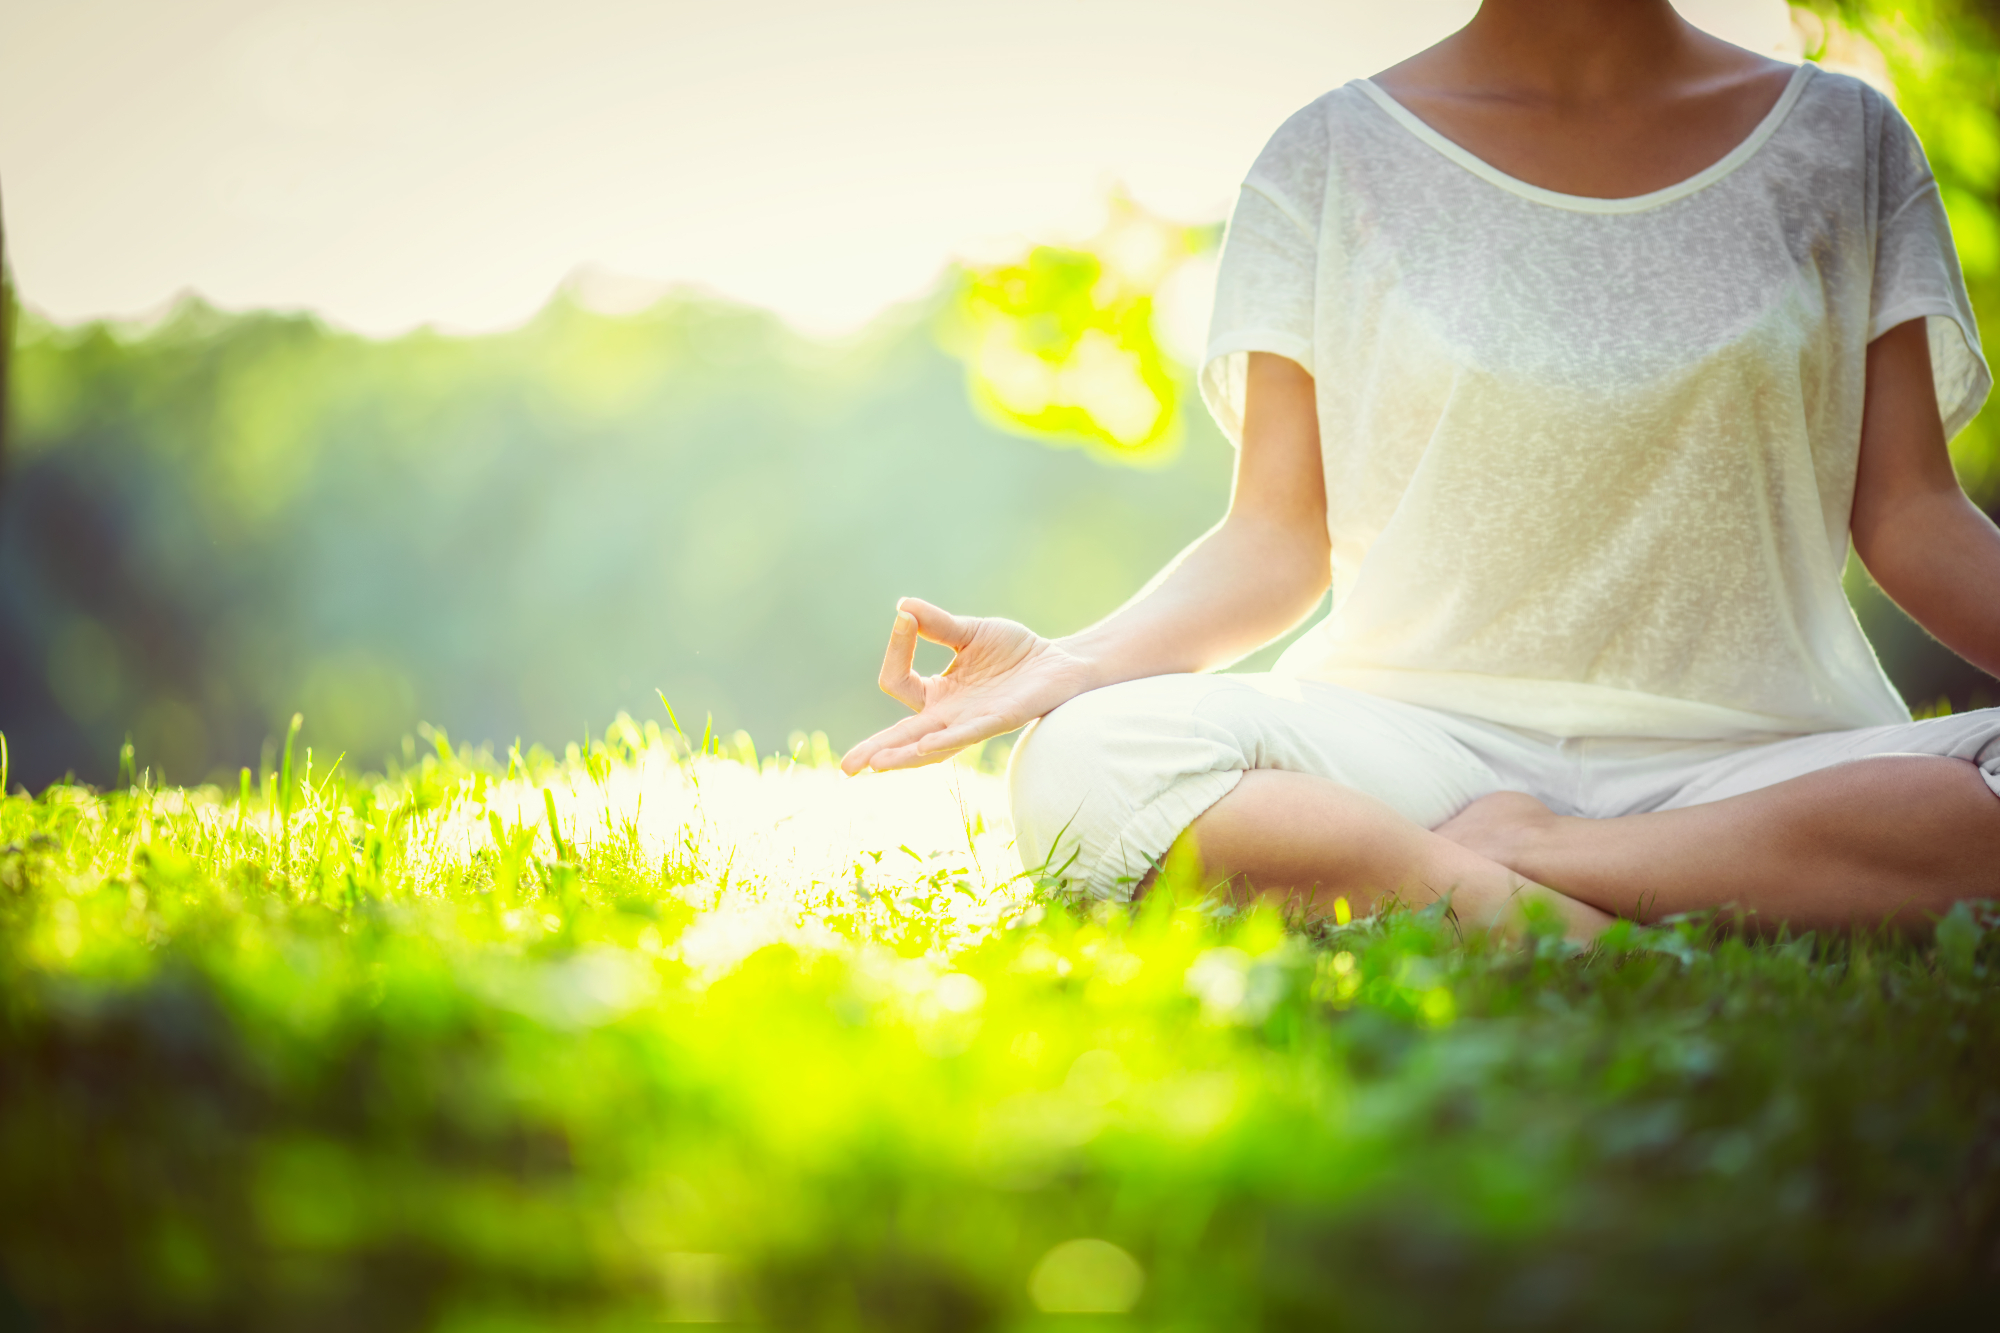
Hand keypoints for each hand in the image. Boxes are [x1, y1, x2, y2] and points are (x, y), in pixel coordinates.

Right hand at [839, 598, 1096, 772]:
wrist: (1060, 662)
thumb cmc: (1015, 653)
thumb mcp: (969, 633)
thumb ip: (936, 625)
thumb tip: (902, 607)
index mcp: (938, 696)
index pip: (898, 682)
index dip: (896, 648)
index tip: (906, 617)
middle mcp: (949, 717)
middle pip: (903, 737)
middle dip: (875, 752)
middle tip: (847, 768)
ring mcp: (972, 723)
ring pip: (929, 746)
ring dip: (903, 755)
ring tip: (876, 765)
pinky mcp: (998, 721)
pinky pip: (966, 734)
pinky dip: (943, 739)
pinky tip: (924, 745)